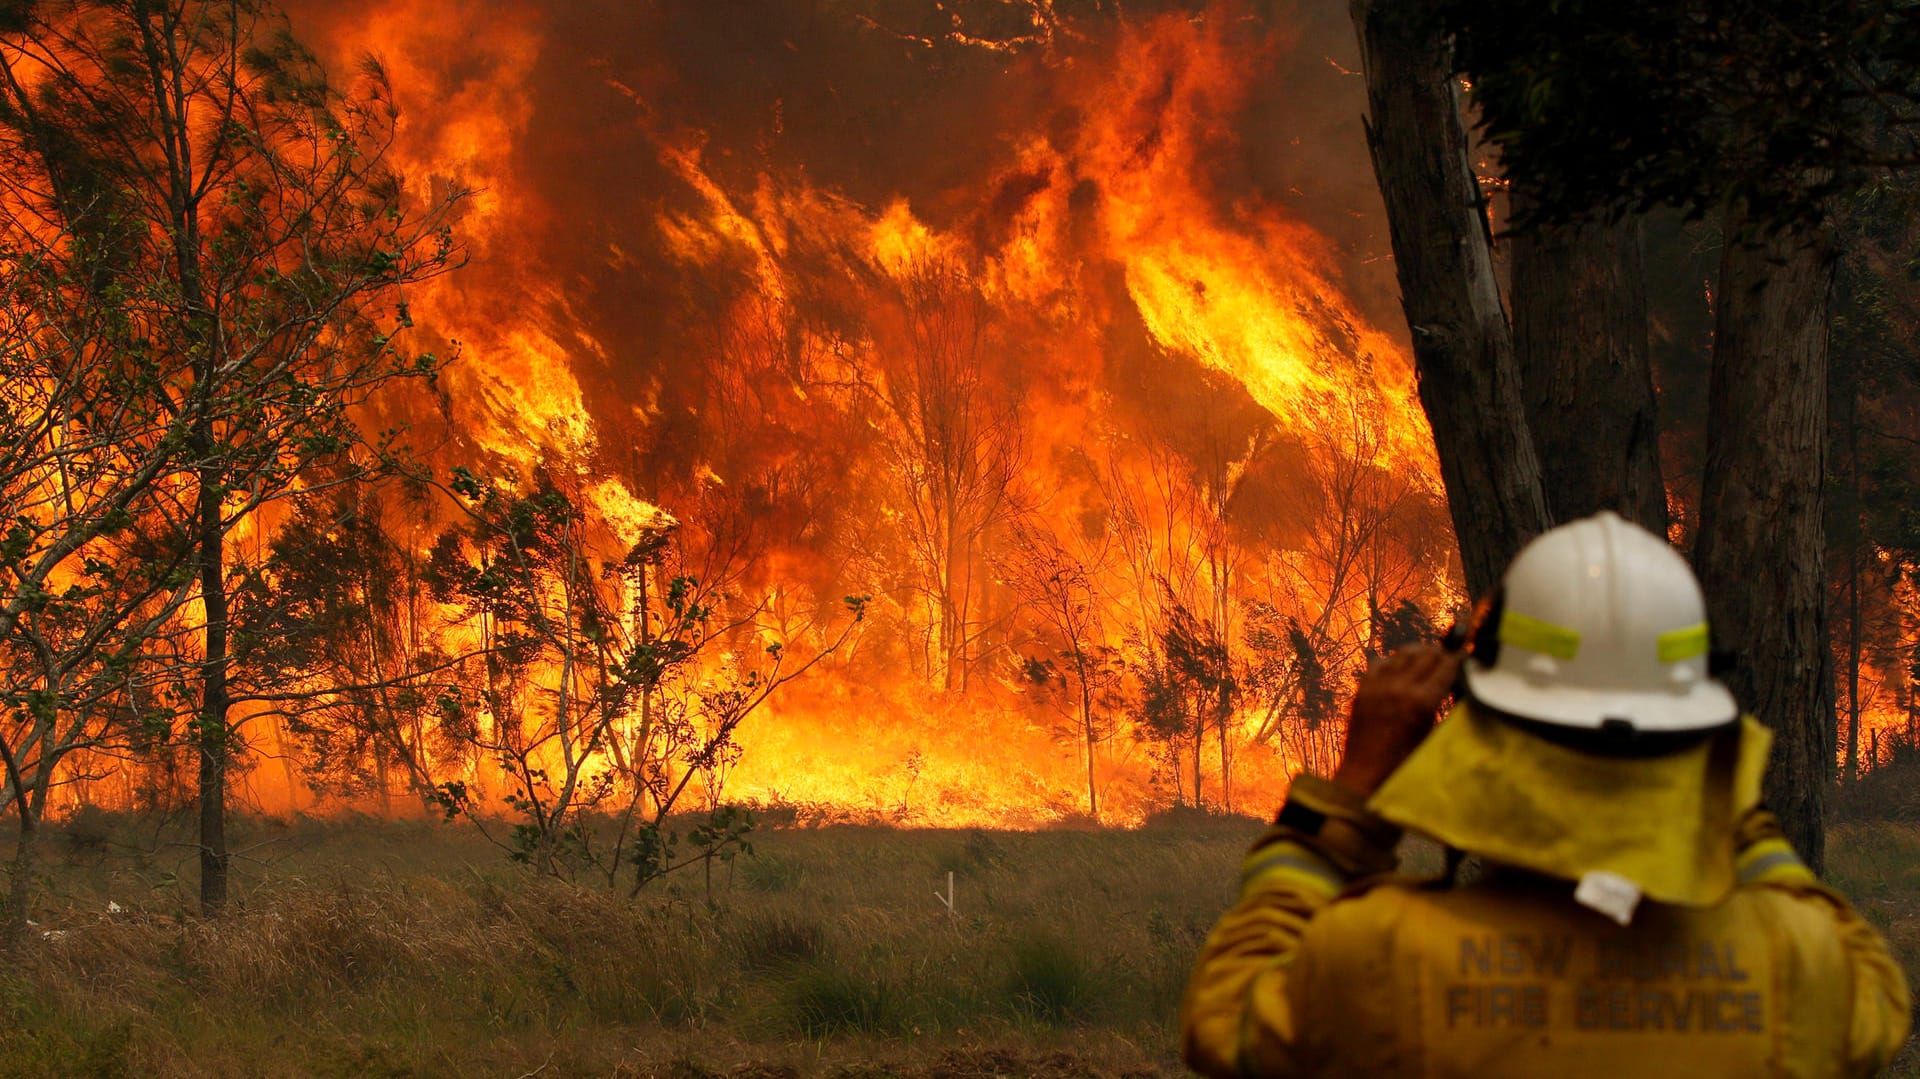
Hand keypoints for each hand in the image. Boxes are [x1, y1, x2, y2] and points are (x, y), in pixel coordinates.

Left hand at [1332, 644, 1463, 795]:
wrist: (1366, 775)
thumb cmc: (1405, 763)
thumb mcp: (1433, 736)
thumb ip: (1444, 707)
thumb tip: (1457, 686)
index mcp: (1422, 701)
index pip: (1446, 665)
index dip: (1458, 657)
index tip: (1464, 653)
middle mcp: (1400, 687)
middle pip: (1427, 654)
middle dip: (1441, 653)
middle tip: (1448, 657)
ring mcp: (1378, 686)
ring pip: (1403, 653)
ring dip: (1418, 653)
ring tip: (1427, 659)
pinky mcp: (1363, 689)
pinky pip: (1380, 662)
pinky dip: (1393, 661)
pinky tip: (1400, 668)